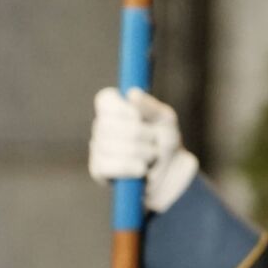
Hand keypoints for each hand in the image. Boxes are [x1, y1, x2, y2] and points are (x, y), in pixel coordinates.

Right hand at [89, 87, 197, 211]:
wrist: (170, 174)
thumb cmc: (166, 141)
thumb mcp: (165, 120)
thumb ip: (150, 107)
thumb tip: (131, 93)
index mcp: (116, 109)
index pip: (105, 99)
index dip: (122, 107)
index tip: (138, 116)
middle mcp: (101, 126)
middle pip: (112, 124)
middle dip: (143, 135)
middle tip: (154, 141)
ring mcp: (97, 148)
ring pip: (115, 146)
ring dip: (143, 153)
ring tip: (151, 156)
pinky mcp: (98, 169)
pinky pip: (110, 165)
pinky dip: (133, 168)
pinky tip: (141, 170)